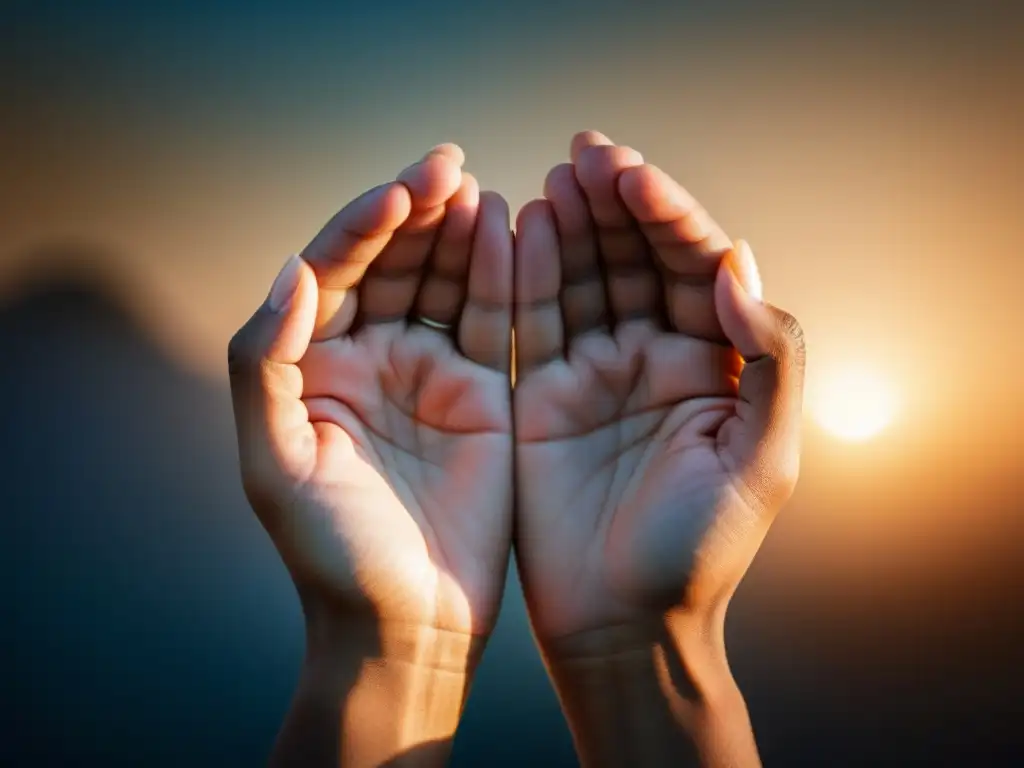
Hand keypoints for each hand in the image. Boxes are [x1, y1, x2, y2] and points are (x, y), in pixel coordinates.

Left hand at [228, 145, 513, 765]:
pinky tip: (512, 228)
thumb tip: (291, 273)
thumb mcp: (277, 464)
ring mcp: (427, 371)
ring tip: (477, 189)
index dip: (361, 228)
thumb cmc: (332, 555)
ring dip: (458, 231)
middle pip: (390, 262)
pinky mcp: (482, 391)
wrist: (410, 622)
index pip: (331, 273)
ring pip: (442, 279)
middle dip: (415, 211)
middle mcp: (368, 358)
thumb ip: (266, 366)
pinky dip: (501, 273)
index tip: (400, 191)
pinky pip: (491, 318)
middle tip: (447, 165)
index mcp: (312, 367)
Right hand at [512, 132, 804, 764]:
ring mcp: (598, 373)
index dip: (668, 217)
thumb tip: (738, 264)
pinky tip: (517, 228)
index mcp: (716, 365)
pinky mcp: (543, 395)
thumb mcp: (762, 461)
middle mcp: (657, 357)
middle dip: (615, 204)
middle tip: (586, 154)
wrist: (621, 623)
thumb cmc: (698, 553)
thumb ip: (769, 360)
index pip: (695, 267)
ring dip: (570, 226)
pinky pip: (534, 321)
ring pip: (583, 278)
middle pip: (636, 258)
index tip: (633, 177)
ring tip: (554, 180)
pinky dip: (525, 274)